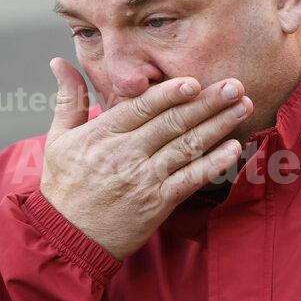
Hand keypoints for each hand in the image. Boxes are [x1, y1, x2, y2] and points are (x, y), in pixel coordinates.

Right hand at [40, 58, 252, 260]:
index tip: (195, 80)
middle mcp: (125, 153)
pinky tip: (234, 148)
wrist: (66, 238)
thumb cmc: (63, 188)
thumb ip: (68, 100)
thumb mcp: (58, 139)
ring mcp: (143, 179)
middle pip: (173, 122)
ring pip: (187, 146)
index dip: (171, 93)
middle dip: (207, 102)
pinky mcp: (157, 203)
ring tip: (242, 107)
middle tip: (235, 85)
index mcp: (102, 134)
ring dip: (218, 125)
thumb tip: (60, 62)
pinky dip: (214, 163)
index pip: (142, 107)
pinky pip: (190, 179)